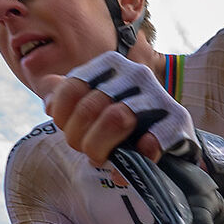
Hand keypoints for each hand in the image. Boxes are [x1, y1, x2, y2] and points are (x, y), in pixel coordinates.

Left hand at [37, 51, 196, 165]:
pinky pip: (151, 139)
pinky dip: (139, 155)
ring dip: (101, 147)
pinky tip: (135, 158)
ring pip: (117, 118)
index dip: (63, 117)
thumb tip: (46, 95)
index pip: (72, 87)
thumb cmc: (124, 123)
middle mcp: (134, 73)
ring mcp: (158, 95)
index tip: (68, 132)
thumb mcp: (92, 105)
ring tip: (103, 159)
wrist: (172, 140)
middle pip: (91, 106)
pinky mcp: (178, 120)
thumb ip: (65, 97)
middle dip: (80, 139)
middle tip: (86, 153)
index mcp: (110, 64)